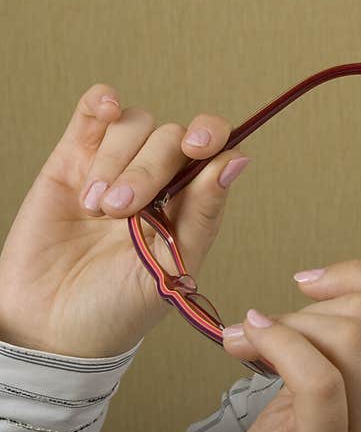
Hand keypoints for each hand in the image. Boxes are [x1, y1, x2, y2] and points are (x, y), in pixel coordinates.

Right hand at [0, 83, 250, 356]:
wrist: (51, 329)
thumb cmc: (118, 308)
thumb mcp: (170, 268)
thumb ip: (202, 212)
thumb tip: (236, 160)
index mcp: (190, 203)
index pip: (214, 151)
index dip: (212, 137)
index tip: (198, 147)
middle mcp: (159, 180)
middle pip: (171, 137)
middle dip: (148, 169)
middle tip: (121, 213)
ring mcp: (115, 167)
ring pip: (134, 125)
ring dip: (118, 161)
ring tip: (97, 209)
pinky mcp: (72, 161)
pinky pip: (93, 113)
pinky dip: (101, 102)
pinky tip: (105, 108)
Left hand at [222, 260, 360, 431]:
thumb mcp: (329, 390)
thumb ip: (338, 344)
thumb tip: (320, 284)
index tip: (312, 280)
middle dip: (310, 305)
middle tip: (268, 322)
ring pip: (351, 340)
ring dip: (288, 323)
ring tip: (251, 336)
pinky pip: (321, 380)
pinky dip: (280, 344)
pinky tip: (250, 340)